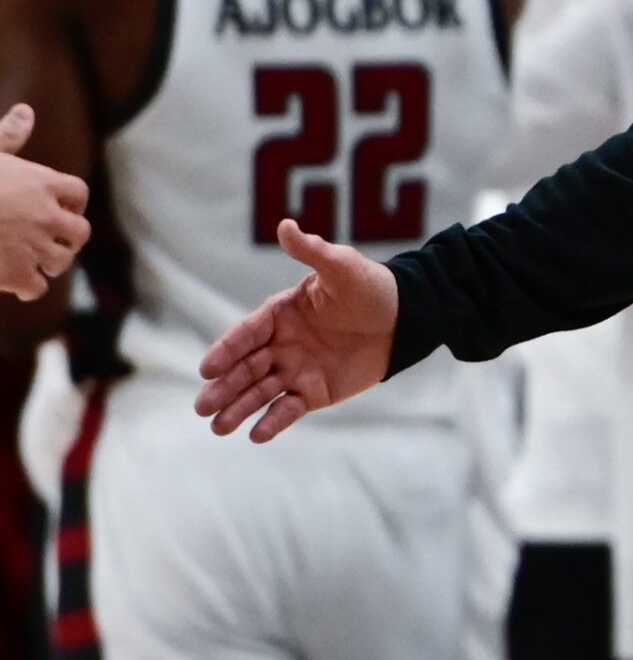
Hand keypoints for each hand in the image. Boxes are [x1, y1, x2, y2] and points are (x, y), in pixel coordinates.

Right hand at [0, 106, 89, 300]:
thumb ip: (9, 135)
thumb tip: (26, 110)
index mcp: (42, 183)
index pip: (78, 193)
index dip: (70, 204)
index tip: (59, 209)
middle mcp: (47, 215)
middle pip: (79, 232)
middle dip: (68, 238)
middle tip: (50, 242)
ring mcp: (35, 246)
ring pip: (62, 261)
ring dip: (50, 263)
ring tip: (33, 262)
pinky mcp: (17, 274)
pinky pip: (38, 287)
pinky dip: (28, 287)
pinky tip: (14, 284)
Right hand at [195, 220, 397, 442]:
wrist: (403, 317)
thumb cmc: (368, 286)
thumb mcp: (340, 266)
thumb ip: (311, 252)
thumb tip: (285, 225)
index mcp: (280, 314)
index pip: (247, 333)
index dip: (227, 350)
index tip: (208, 368)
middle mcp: (281, 344)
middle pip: (246, 368)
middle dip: (224, 387)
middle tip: (202, 406)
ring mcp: (296, 369)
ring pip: (261, 392)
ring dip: (239, 409)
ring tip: (218, 428)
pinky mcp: (315, 391)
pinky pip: (289, 409)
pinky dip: (273, 422)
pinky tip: (256, 435)